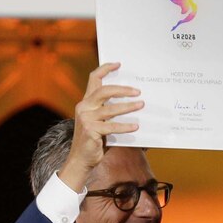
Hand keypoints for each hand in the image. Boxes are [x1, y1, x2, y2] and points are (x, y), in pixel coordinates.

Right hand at [58, 62, 142, 191]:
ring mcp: (86, 118)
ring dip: (128, 107)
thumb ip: (110, 111)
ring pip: (111, 108)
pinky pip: (112, 126)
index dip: (105, 69)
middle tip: (138, 91)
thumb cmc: (95, 140)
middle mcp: (84, 107)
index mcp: (86, 102)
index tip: (119, 64)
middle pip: (104, 90)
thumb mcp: (102, 122)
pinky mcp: (90, 130)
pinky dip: (125, 126)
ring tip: (141, 105)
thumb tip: (136, 102)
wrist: (81, 159)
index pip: (94, 79)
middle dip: (122, 89)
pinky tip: (136, 127)